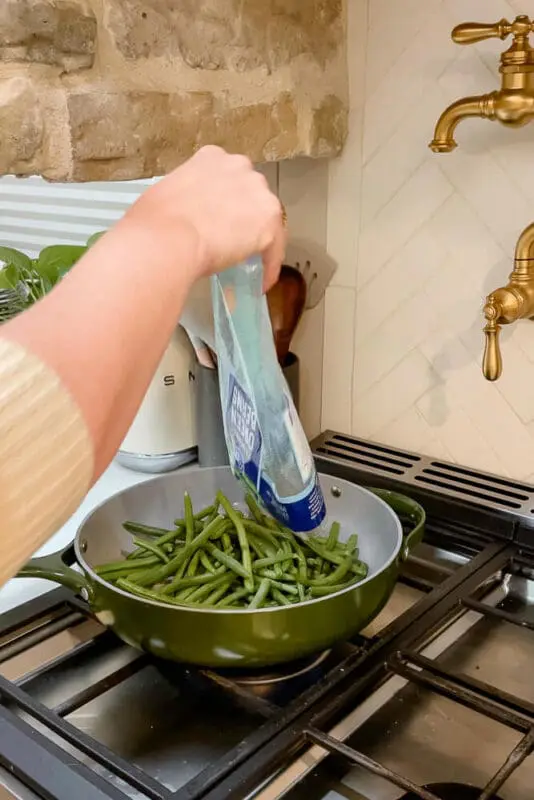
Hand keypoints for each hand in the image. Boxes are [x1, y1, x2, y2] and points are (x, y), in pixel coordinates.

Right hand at [126, 146, 285, 290]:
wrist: (165, 239)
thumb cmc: (154, 222)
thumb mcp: (166, 196)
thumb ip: (185, 201)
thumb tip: (185, 220)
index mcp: (212, 158)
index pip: (230, 179)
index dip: (227, 201)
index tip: (221, 218)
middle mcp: (239, 168)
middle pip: (253, 195)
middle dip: (246, 217)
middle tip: (234, 242)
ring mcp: (258, 194)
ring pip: (267, 221)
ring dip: (260, 241)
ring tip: (250, 264)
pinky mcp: (269, 223)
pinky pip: (274, 249)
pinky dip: (269, 266)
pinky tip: (261, 282)